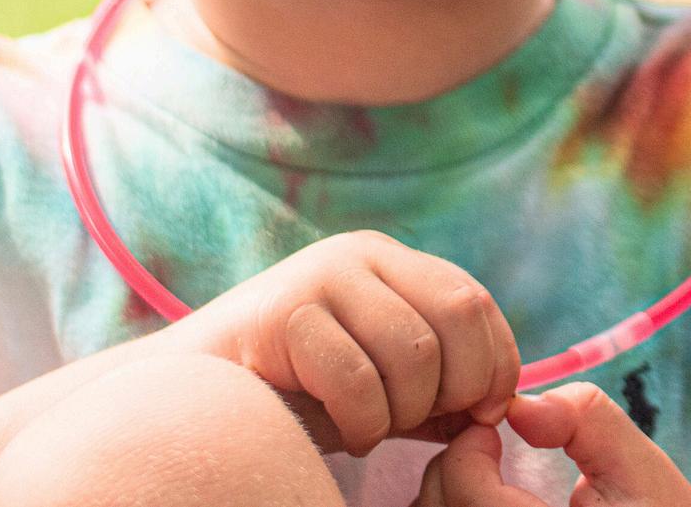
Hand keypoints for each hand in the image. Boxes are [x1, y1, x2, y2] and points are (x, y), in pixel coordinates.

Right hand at [172, 229, 520, 456]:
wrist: (187, 398)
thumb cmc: (295, 395)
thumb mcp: (379, 382)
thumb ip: (436, 386)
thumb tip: (503, 407)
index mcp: (390, 261)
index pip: (474, 301)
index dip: (496, 363)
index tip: (482, 414)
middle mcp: (360, 255)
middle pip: (457, 315)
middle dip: (457, 387)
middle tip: (421, 425)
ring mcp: (320, 277)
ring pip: (415, 352)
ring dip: (403, 413)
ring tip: (371, 427)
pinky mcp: (284, 314)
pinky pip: (359, 379)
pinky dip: (363, 425)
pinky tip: (342, 434)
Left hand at [413, 385, 690, 506]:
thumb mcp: (643, 473)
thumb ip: (589, 422)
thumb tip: (524, 405)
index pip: (463, 486)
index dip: (470, 444)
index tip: (495, 428)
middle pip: (433, 506)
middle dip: (452, 468)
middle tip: (485, 449)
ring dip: (446, 496)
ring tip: (482, 478)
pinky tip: (482, 502)